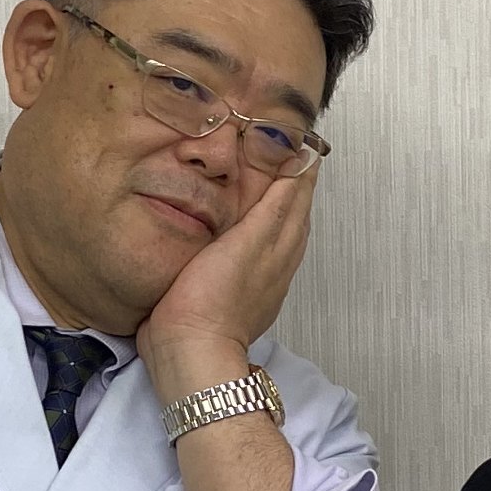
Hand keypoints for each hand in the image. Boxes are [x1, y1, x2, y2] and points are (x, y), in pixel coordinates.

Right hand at [137, 166, 317, 390]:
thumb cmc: (214, 300)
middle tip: (284, 156)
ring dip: (273, 207)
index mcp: (282, 246)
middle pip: (291, 214)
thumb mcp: (249, 242)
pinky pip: (251, 250)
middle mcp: (276, 263)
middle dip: (290, 184)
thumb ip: (275, 205)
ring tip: (264, 184)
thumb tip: (300, 167)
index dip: (300, 168)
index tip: (299, 141)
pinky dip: (250, 230)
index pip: (299, 196)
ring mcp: (257, 280)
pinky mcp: (233, 290)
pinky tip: (236, 228)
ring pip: (274, 233)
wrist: (190, 350)